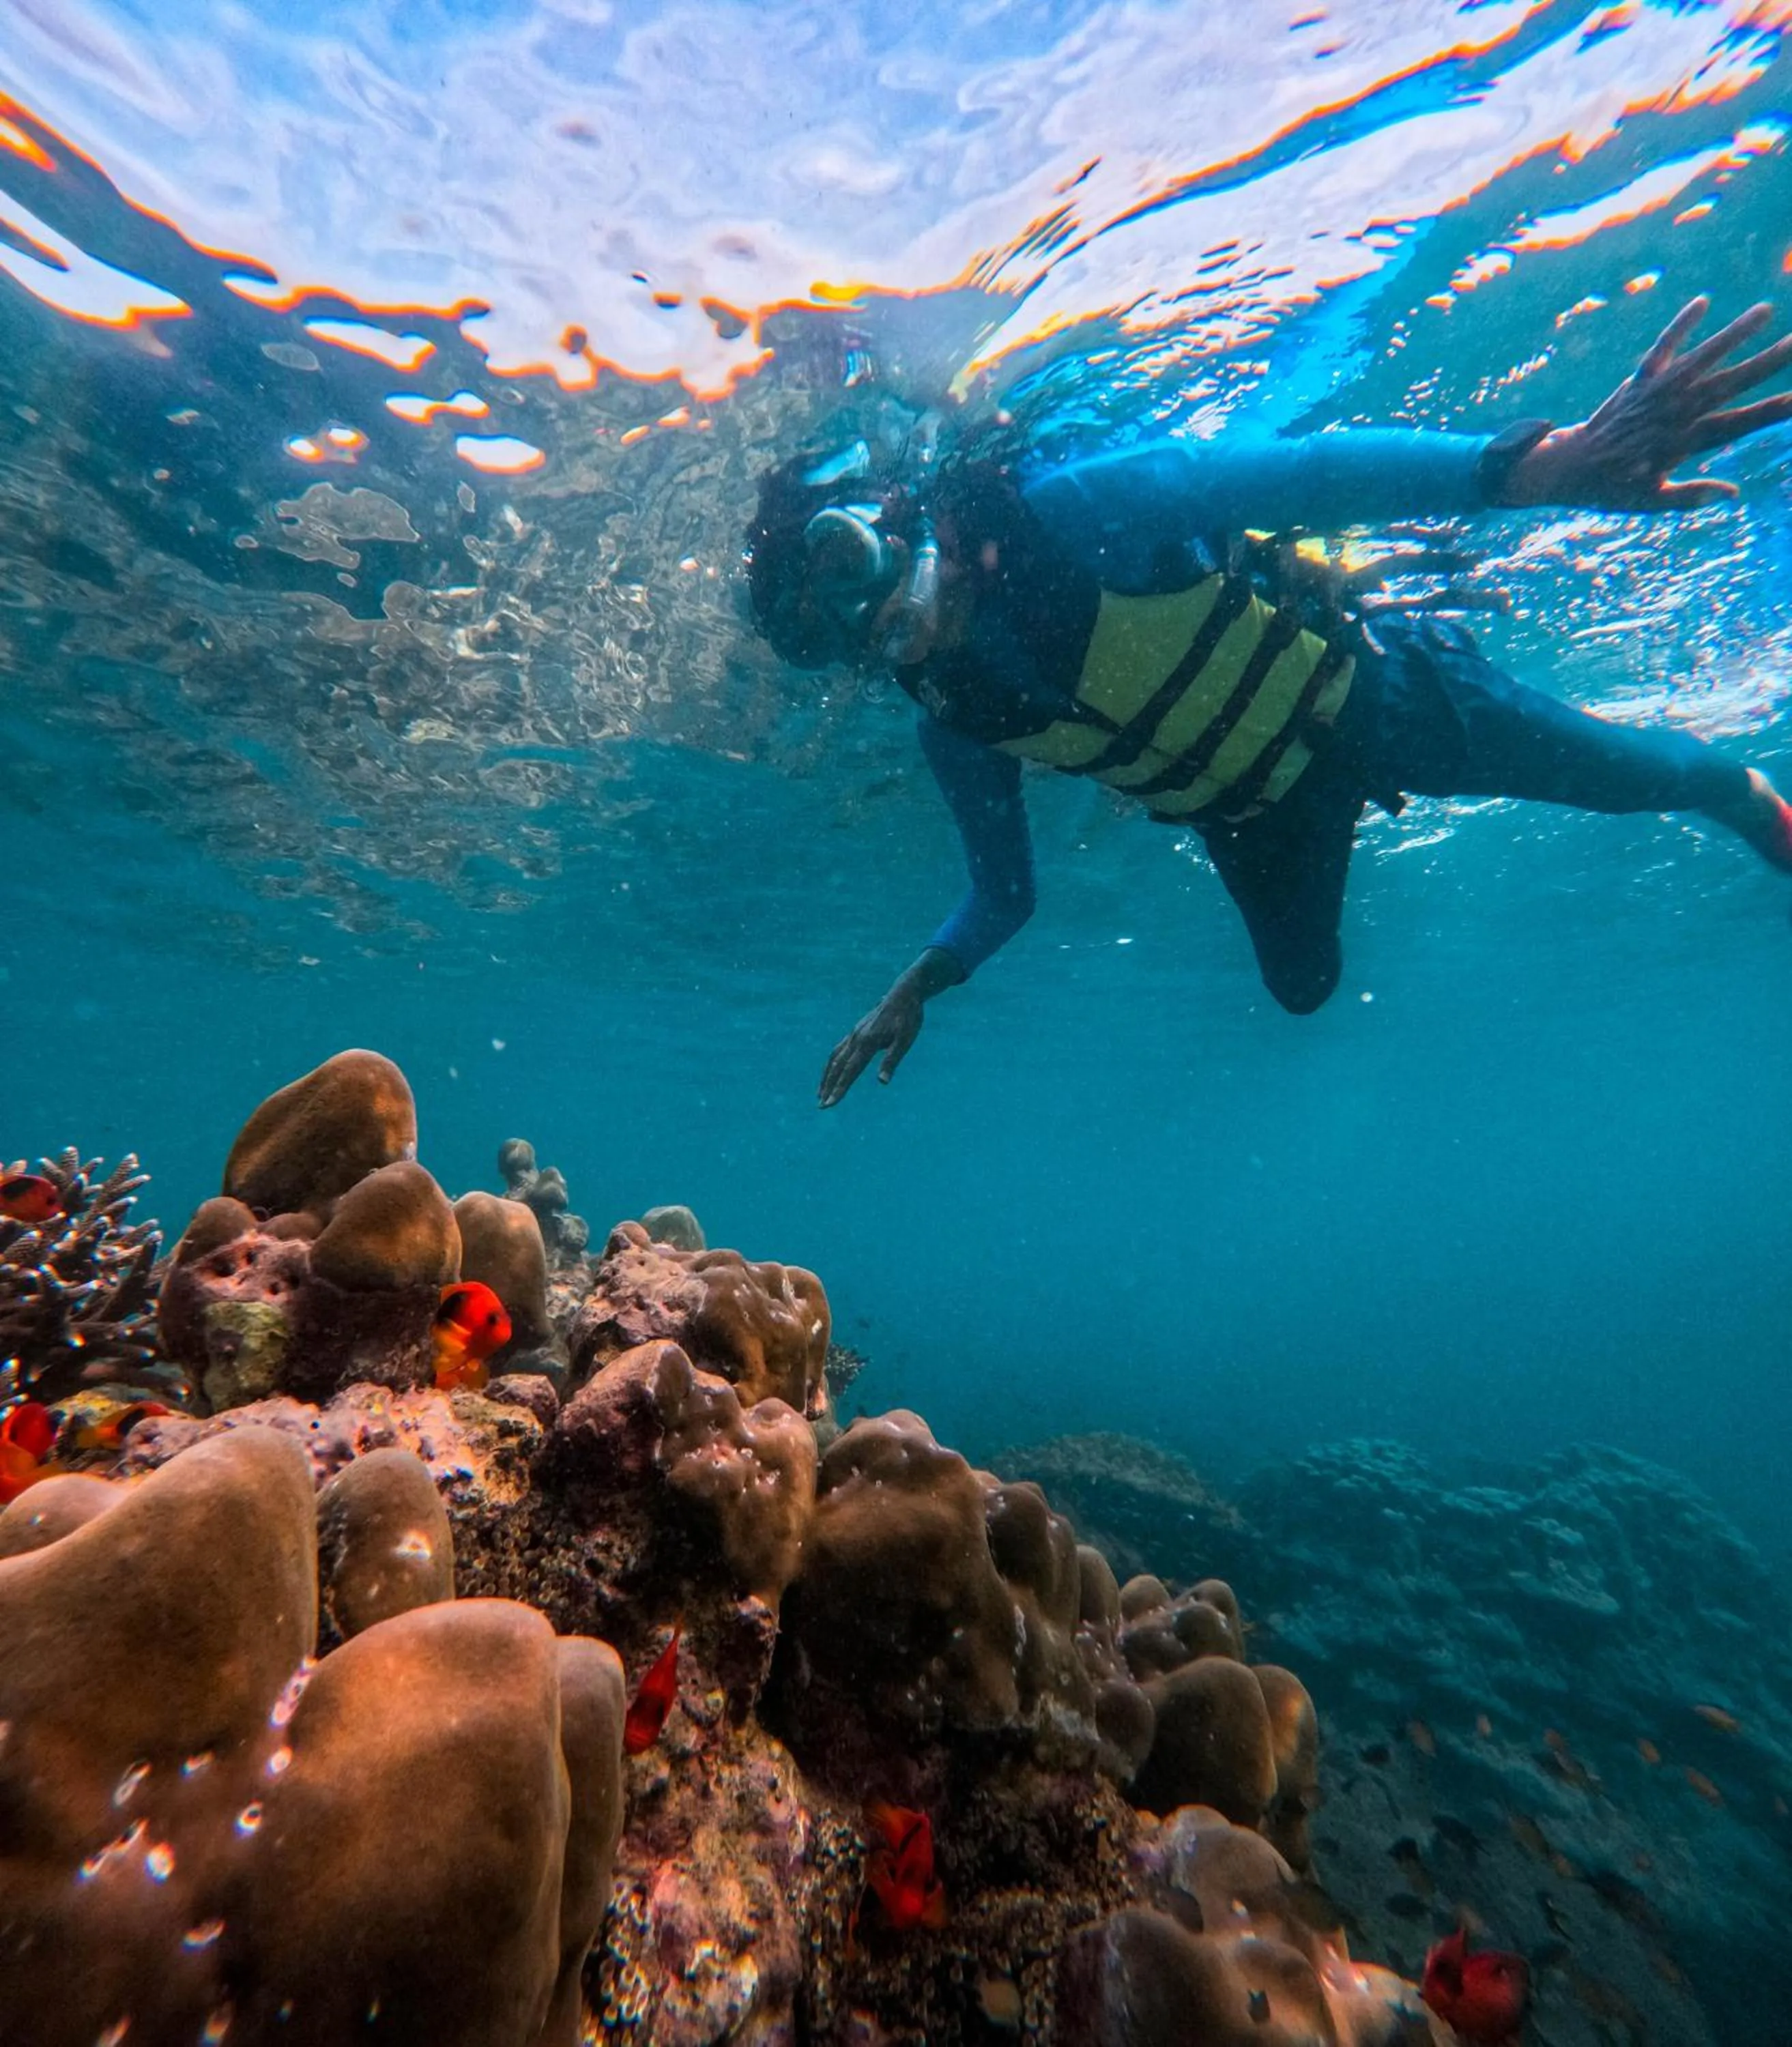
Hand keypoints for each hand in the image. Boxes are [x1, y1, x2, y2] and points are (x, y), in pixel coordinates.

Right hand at [818, 978, 923, 1108]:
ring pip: (834, 1058)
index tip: (829, 1103)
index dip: (839, 1089)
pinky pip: (838, 1050)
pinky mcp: (856, 1031)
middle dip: (828, 1087)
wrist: (904, 993)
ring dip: (826, 1077)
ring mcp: (854, 1034)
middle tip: (821, 1106)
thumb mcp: (905, 1041)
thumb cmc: (908, 1019)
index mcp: (867, 1042)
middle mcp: (856, 1038)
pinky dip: (832, 1063)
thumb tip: (882, 1082)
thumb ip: (891, 1060)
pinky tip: (832, 1071)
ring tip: (820, 1093)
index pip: (850, 1071)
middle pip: (837, 1067)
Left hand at [1502, 296, 1791, 511]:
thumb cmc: (1612, 490)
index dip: (1768, 412)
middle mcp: (1671, 414)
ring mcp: (1654, 394)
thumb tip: (1732, 493)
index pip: (1735, 425)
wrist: (1566, 469)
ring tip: (1764, 310)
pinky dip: (1679, 326)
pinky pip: (1660, 349)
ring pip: (1699, 360)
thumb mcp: (1651, 502)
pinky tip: (1702, 302)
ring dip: (1731, 335)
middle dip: (1763, 364)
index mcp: (1681, 444)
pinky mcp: (1636, 382)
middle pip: (1725, 385)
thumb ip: (1691, 496)